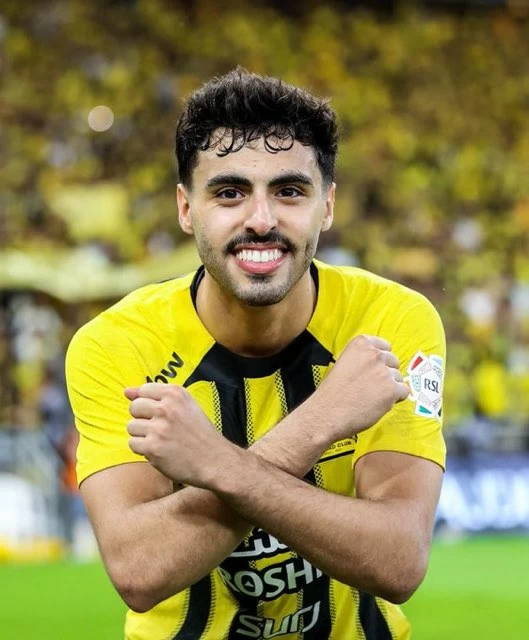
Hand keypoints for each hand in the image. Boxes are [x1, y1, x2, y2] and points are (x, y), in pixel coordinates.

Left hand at [125, 383, 239, 487]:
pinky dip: (144, 449)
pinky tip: (160, 450)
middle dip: (143, 419)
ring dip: (143, 436)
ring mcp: (159, 427)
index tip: (161, 415)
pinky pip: (133, 443)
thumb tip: (126, 391)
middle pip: (134, 407)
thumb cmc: (199, 433)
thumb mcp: (185, 406)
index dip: (149, 404)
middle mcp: (166, 407)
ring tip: (161, 440)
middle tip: (162, 429)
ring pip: (131, 426)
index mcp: (175, 393)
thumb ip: (156, 396)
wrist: (215, 460)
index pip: (143, 390)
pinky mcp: (153, 447)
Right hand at [307, 335, 408, 440]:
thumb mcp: (344, 363)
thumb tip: (380, 365)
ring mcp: (384, 371)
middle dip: (386, 373)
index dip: (381, 361)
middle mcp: (374, 354)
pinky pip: (404, 392)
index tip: (374, 370)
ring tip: (371, 397)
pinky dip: (395, 399)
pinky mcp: (391, 390)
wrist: (327, 413)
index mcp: (361, 344)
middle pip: (393, 361)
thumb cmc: (333, 392)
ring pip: (398, 378)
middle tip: (371, 386)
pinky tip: (379, 404)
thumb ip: (362, 359)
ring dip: (390, 387)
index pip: (385, 346)